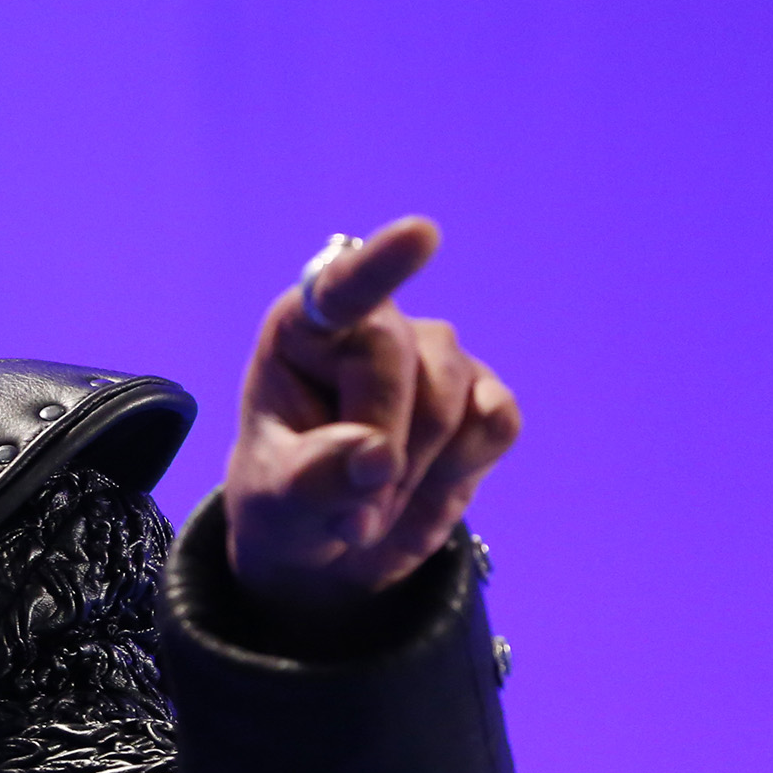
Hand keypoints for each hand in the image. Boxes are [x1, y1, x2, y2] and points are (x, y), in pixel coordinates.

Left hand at [221, 215, 522, 628]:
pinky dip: (462, 472)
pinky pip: (496, 424)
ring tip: (373, 508)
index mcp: (304, 330)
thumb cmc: (285, 501)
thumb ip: (314, 479)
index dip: (381, 265)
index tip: (422, 233)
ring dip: (415, 475)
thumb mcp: (275, 504)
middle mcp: (375, 326)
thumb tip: (376, 456)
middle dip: (381, 454)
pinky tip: (426, 485)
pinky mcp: (484, 393)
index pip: (340, 290)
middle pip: (401, 369)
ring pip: (451, 405)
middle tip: (348, 517)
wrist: (329, 539)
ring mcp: (437, 355)